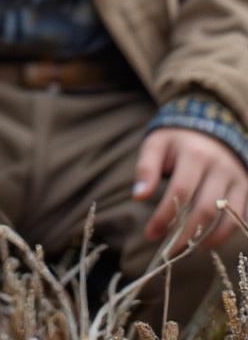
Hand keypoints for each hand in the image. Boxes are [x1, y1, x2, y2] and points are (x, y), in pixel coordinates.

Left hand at [133, 128, 247, 249]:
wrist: (210, 126)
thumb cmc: (176, 141)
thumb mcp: (156, 145)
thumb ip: (146, 168)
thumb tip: (138, 196)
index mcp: (195, 154)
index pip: (180, 192)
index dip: (165, 216)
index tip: (150, 233)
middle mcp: (220, 167)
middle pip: (205, 209)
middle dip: (186, 234)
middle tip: (169, 250)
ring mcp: (237, 179)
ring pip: (227, 217)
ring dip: (208, 238)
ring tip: (189, 249)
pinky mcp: (247, 188)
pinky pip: (241, 217)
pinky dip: (227, 233)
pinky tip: (209, 242)